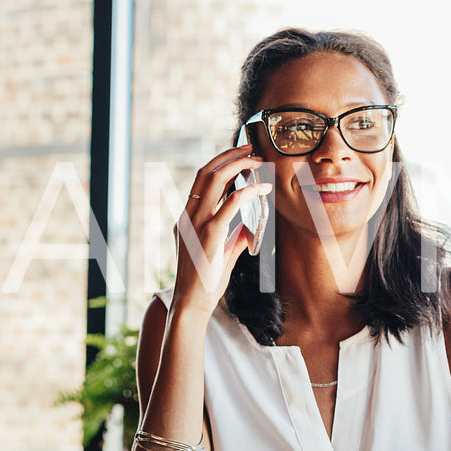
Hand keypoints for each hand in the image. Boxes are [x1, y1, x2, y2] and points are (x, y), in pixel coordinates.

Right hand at [172, 145, 271, 317]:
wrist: (192, 303)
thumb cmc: (205, 282)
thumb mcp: (220, 253)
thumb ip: (233, 237)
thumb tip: (249, 228)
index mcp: (187, 218)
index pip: (201, 181)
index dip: (220, 163)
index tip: (240, 156)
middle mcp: (188, 216)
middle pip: (206, 173)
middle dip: (229, 155)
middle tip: (251, 147)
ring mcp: (196, 223)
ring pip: (215, 180)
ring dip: (238, 165)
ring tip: (258, 160)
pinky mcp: (209, 234)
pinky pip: (230, 203)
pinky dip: (249, 191)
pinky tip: (263, 189)